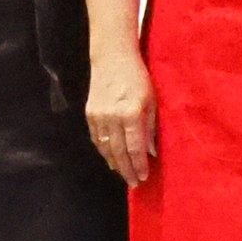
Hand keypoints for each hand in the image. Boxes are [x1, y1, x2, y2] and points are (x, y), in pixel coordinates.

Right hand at [86, 47, 155, 188]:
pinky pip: (97, 138)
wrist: (113, 57)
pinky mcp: (90, 113)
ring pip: (106, 148)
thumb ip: (150, 128)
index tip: (143, 177)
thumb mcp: (151, 100)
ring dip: (115, 163)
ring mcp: (98, 116)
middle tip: (134, 183)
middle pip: (119, 152)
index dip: (139, 165)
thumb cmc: (138, 77)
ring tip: (124, 174)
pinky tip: (111, 158)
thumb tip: (151, 152)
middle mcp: (112, 117)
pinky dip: (104, 151)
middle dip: (127, 170)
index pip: (134, 148)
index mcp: (130, 113)